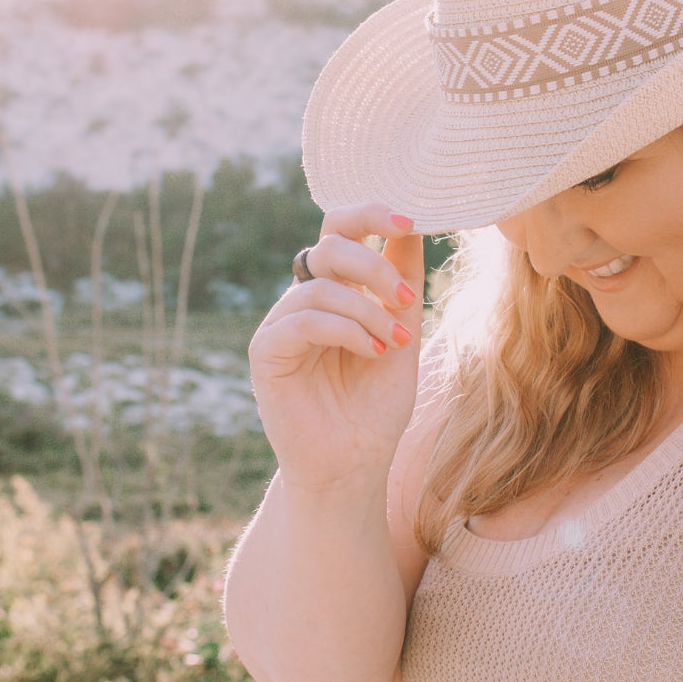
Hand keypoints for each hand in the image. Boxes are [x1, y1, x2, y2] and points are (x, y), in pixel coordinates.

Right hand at [249, 204, 423, 492]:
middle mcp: (305, 301)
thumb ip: (403, 283)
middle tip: (404, 297)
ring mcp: (282, 325)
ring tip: (395, 343)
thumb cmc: (376, 407)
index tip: (411, 221)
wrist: (355, 466)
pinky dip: (344, 330)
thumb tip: (415, 225)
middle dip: (372, 263)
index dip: (370, 215)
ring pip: (321, 286)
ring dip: (368, 310)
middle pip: (328, 245)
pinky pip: (302, 320)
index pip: (340, 231)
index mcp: (335, 292)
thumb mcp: (402, 335)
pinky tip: (372, 353)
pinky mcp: (267, 353)